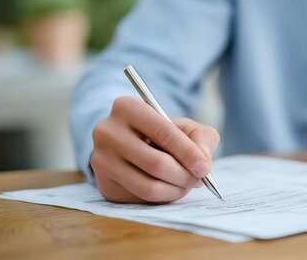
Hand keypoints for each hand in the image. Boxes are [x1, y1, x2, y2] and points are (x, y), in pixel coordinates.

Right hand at [90, 96, 219, 202]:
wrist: (130, 144)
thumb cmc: (163, 132)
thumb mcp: (184, 126)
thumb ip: (202, 137)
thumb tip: (203, 161)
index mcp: (127, 107)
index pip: (164, 132)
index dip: (189, 153)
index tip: (205, 167)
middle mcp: (107, 132)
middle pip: (156, 163)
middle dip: (185, 175)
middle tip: (199, 179)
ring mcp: (102, 160)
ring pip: (148, 186)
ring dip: (176, 190)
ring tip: (187, 184)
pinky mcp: (104, 185)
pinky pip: (140, 199)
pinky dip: (163, 198)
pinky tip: (169, 188)